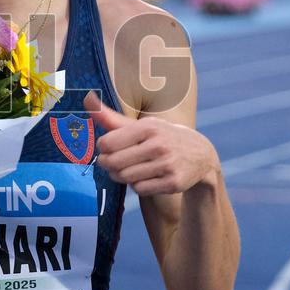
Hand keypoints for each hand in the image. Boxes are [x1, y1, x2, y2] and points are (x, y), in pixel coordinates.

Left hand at [84, 91, 219, 195]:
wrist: (201, 156)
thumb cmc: (163, 137)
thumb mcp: (142, 124)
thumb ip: (112, 118)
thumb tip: (88, 99)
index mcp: (148, 127)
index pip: (107, 143)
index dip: (102, 148)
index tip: (108, 147)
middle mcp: (158, 145)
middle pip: (114, 163)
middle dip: (108, 165)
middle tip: (111, 163)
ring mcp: (167, 165)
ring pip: (126, 178)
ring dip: (121, 176)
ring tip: (127, 169)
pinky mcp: (173, 183)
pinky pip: (140, 189)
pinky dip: (137, 185)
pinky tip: (144, 177)